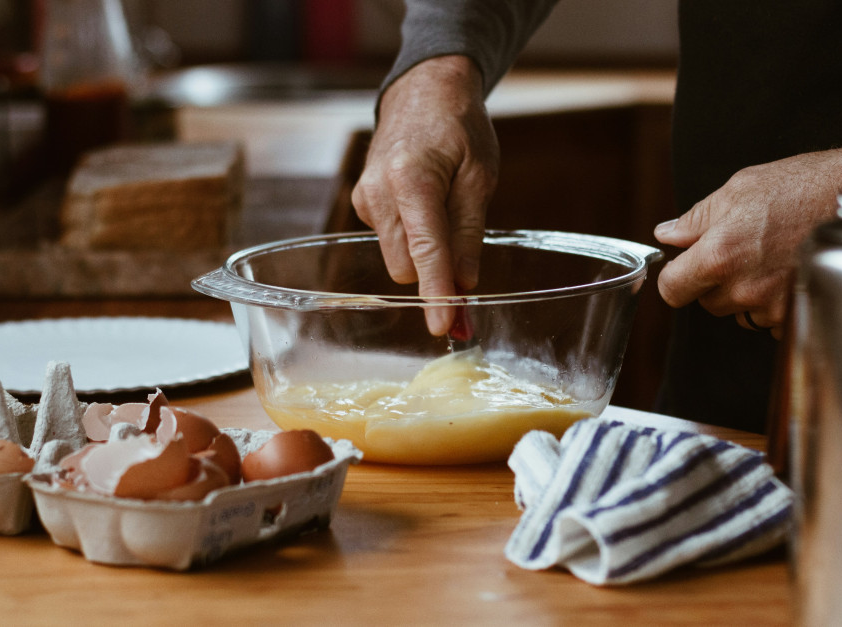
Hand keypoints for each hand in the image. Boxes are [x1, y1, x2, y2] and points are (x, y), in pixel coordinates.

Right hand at [351, 55, 498, 334]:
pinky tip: (425, 205)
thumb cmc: (458, 128)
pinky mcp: (362, 203)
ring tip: (446, 212)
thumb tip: (465, 286)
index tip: (444, 326)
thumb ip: (469, 234)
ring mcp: (365, 199)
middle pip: (406, 265)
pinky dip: (411, 237)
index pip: (425, 252)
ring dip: (424, 253)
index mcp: (412, 181)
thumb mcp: (479, 177)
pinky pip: (390, 240)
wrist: (423, 91)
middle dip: (435, 274)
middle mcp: (379, 192)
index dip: (437, 294)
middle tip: (467, 273)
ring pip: (397, 257)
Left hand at [653, 136, 841, 338]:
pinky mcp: (798, 315)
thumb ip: (696, 219)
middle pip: (707, 302)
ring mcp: (773, 306)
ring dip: (746, 293)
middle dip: (715, 281)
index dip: (675, 278)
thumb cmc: (803, 186)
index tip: (683, 267)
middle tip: (741, 250)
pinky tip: (789, 271)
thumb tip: (666, 234)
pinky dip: (774, 303)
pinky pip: (769, 320)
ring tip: (771, 258)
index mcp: (720, 255)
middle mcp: (744, 288)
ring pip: (739, 312)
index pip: (672, 290)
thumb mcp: (740, 189)